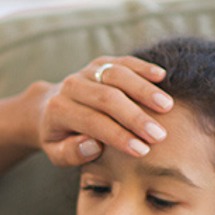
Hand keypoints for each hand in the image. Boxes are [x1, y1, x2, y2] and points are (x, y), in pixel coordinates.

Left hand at [30, 56, 171, 166]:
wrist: (48, 106)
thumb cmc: (58, 136)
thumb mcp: (56, 152)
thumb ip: (70, 153)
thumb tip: (93, 145)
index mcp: (58, 110)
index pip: (91, 122)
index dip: (118, 136)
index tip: (143, 150)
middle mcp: (70, 86)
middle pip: (107, 98)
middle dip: (135, 117)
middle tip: (160, 135)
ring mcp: (86, 71)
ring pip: (116, 75)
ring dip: (143, 90)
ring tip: (167, 106)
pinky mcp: (100, 62)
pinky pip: (122, 61)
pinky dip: (142, 67)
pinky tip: (161, 76)